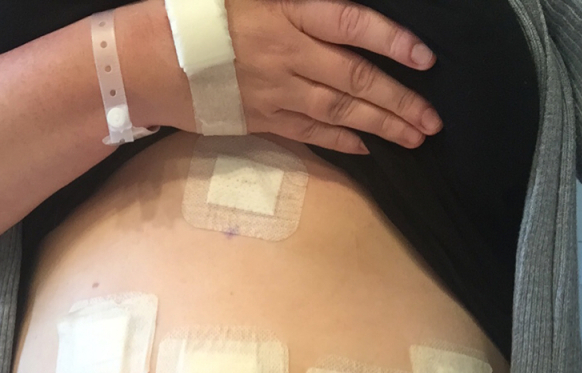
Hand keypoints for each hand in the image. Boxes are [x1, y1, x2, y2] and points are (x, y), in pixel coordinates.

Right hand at [132, 0, 442, 153]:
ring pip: (339, 112)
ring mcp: (276, 92)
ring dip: (381, 126)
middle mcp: (289, 55)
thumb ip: (294, 3)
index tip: (426, 60)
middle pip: (356, 80)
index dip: (394, 42)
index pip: (354, 26)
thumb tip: (337, 17)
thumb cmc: (194, 16)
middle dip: (399, 102)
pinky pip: (309, 132)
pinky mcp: (262, 118)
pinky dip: (340, 142)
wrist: (149, 60)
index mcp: (287, 13)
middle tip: (432, 121)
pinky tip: (366, 149)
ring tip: (414, 138)